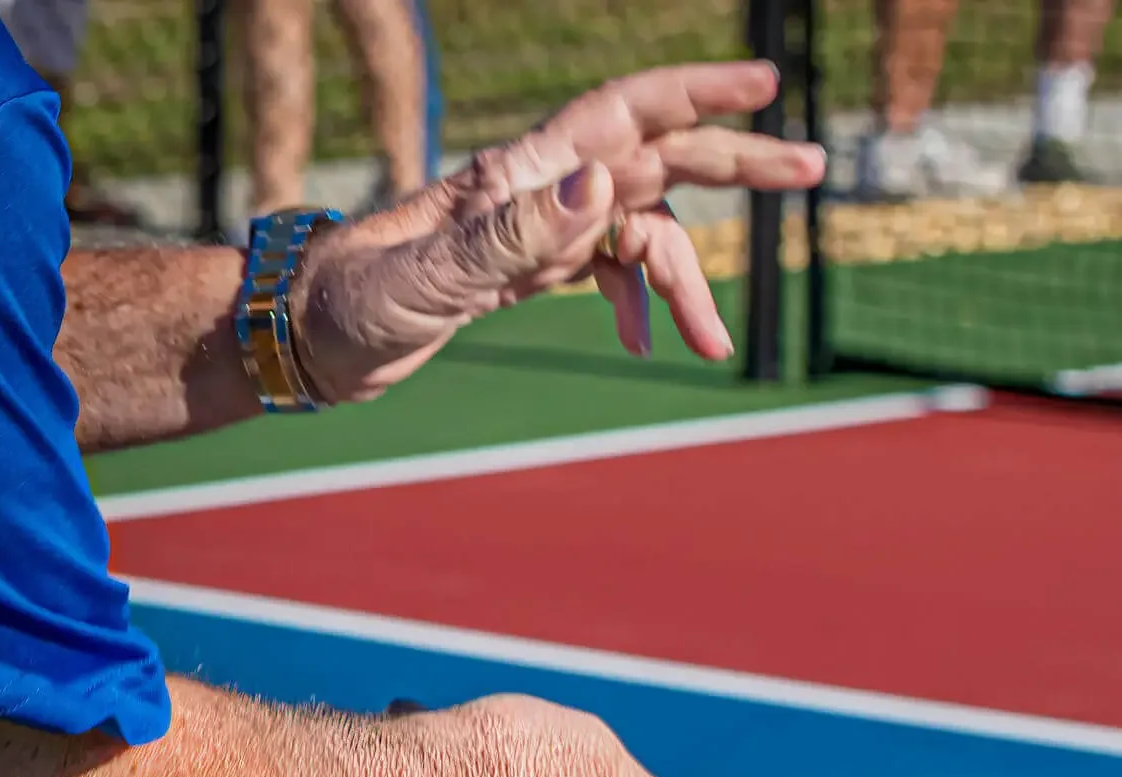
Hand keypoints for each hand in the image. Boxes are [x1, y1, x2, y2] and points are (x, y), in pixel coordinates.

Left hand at [289, 60, 824, 402]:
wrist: (307, 337)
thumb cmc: (353, 301)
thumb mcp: (429, 278)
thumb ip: (512, 236)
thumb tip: (599, 187)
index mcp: (521, 174)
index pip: (626, 114)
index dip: (699, 93)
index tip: (766, 84)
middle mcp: (540, 188)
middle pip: (659, 160)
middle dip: (739, 163)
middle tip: (814, 166)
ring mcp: (539, 227)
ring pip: (642, 231)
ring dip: (688, 283)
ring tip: (714, 347)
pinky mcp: (530, 267)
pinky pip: (609, 271)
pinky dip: (640, 303)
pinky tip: (647, 347)